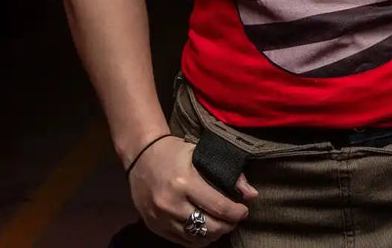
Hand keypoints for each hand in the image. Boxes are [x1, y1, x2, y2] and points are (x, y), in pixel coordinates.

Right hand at [127, 135, 257, 244]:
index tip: (244, 211)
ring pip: (196, 238)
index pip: (218, 207)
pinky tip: (204, 229)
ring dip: (213, 234)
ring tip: (220, 224)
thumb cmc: (173, 152)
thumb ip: (229, 174)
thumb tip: (251, 195)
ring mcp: (160, 217)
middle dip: (227, 225)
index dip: (236, 213)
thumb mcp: (202, 154)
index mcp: (185, 183)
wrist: (140, 156)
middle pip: (209, 227)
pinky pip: (181, 241)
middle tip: (234, 219)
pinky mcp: (153, 226)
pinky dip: (197, 238)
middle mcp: (171, 203)